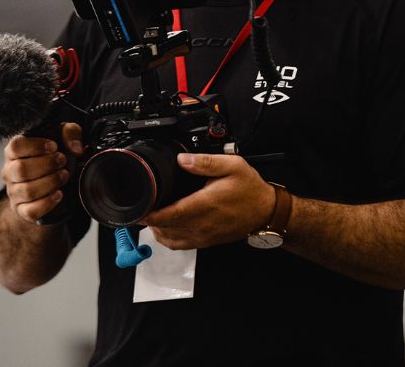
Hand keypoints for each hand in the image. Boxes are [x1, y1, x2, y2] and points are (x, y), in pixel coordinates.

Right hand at [1, 123, 83, 223]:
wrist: (54, 179)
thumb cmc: (54, 153)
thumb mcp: (63, 136)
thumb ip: (70, 133)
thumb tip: (76, 149)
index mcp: (14, 151)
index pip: (15, 146)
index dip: (35, 146)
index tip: (54, 146)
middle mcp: (9, 171)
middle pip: (20, 169)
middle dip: (47, 165)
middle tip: (63, 161)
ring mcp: (14, 192)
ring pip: (27, 191)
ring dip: (50, 183)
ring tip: (64, 175)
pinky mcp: (21, 209)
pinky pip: (31, 211)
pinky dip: (48, 203)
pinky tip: (59, 194)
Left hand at [141, 153, 275, 249]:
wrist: (266, 211)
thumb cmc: (250, 189)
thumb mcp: (232, 166)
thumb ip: (205, 162)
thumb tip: (182, 159)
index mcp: (205, 205)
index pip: (169, 215)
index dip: (150, 213)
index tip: (139, 206)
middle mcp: (202, 225)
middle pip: (165, 229)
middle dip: (149, 221)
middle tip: (139, 207)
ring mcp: (204, 236)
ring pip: (171, 240)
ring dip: (157, 231)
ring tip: (150, 216)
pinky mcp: (207, 242)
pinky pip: (181, 245)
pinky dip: (168, 238)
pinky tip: (165, 228)